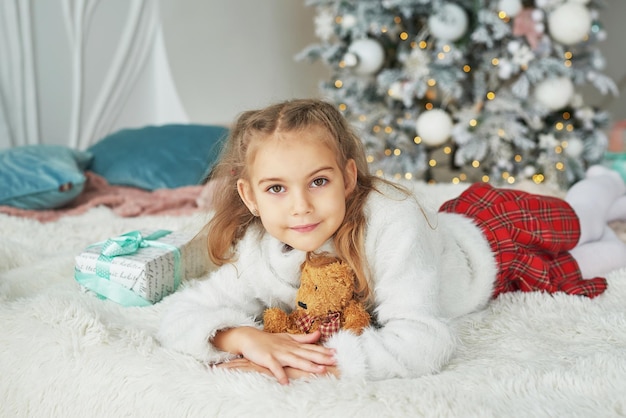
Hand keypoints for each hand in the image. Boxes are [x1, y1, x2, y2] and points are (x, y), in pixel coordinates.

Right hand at [212, 327, 335, 384]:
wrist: (248, 337)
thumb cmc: (269, 340)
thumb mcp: (287, 337)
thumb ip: (303, 338)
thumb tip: (319, 334)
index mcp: (293, 344)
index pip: (311, 348)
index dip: (324, 351)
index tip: (336, 353)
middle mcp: (288, 348)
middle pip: (307, 354)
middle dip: (321, 357)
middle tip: (334, 360)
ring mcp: (278, 353)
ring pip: (295, 360)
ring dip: (308, 365)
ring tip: (320, 370)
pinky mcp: (267, 359)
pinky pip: (275, 368)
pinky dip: (280, 375)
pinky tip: (286, 383)